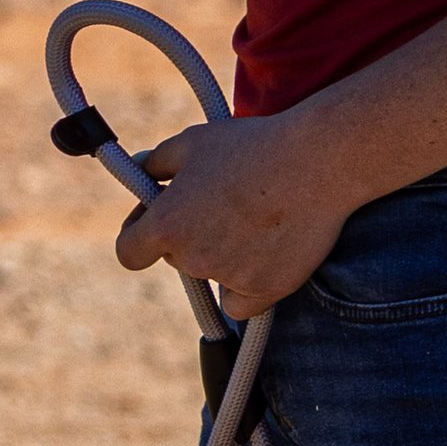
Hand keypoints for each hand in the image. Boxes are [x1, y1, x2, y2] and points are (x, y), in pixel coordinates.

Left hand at [112, 113, 354, 320]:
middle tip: (222, 206)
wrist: (317, 162)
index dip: (138, 237)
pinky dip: (247, 286)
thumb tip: (139, 170)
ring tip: (255, 218)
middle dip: (190, 237)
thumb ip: (156, 162)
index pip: (129, 253)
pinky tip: (264, 254)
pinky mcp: (264, 291)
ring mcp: (228, 278)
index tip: (154, 225)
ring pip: (212, 275)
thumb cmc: (253, 145)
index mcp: (166, 225)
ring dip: (222, 256)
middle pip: (176, 259)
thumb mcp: (194, 142)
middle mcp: (192, 258)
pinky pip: (240, 302)